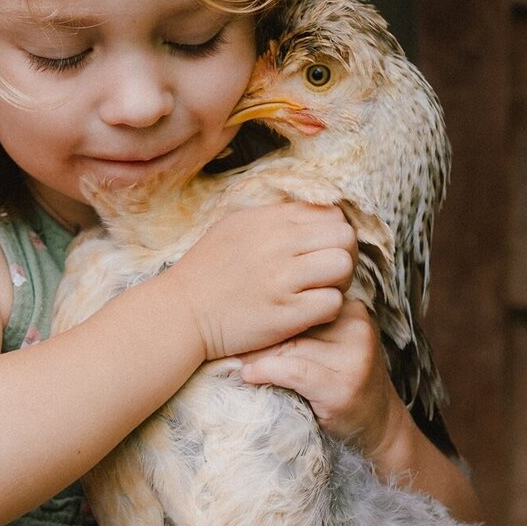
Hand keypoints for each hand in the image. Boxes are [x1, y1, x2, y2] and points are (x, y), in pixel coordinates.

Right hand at [165, 202, 355, 363]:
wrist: (181, 312)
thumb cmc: (206, 271)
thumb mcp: (235, 226)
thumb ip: (273, 217)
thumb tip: (306, 212)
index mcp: (271, 220)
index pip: (332, 214)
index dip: (333, 235)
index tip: (320, 252)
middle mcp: (280, 244)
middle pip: (345, 238)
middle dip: (342, 256)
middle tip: (325, 275)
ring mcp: (284, 279)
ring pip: (343, 267)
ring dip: (339, 283)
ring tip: (318, 292)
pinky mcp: (286, 313)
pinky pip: (332, 303)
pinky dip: (327, 310)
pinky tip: (309, 312)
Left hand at [239, 298, 400, 458]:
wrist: (378, 426)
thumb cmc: (340, 382)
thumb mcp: (327, 345)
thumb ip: (301, 327)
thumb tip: (239, 311)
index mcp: (351, 308)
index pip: (298, 300)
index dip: (263, 311)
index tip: (232, 320)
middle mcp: (356, 325)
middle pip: (292, 322)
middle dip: (256, 335)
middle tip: (224, 342)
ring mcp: (354, 355)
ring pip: (289, 346)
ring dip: (255, 356)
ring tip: (231, 361)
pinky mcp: (344, 385)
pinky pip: (295, 371)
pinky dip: (267, 372)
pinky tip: (248, 375)